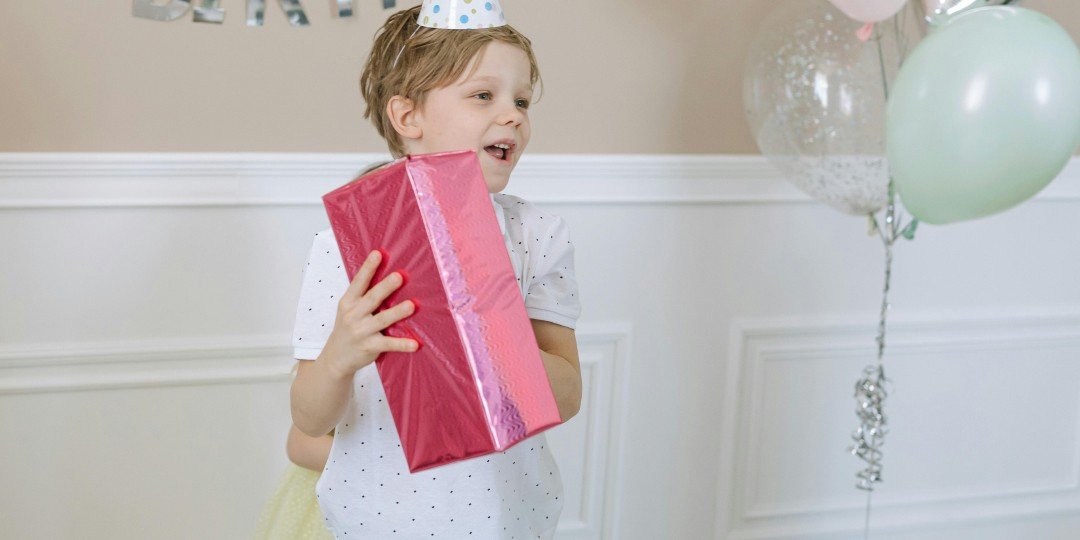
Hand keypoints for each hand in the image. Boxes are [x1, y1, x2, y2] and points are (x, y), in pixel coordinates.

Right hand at [323, 249, 418, 377]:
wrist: (336, 358)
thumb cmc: (347, 328)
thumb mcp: (348, 309)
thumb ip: (363, 294)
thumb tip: (385, 274)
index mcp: (348, 302)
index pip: (359, 282)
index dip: (368, 268)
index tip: (378, 254)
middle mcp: (353, 315)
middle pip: (372, 299)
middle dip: (385, 287)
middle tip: (399, 276)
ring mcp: (361, 332)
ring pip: (382, 320)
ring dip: (397, 312)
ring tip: (412, 305)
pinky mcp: (370, 347)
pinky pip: (389, 344)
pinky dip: (402, 344)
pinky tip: (415, 344)